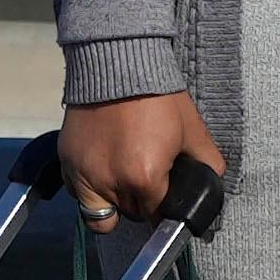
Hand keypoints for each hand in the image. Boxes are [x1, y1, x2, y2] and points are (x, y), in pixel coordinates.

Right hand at [54, 91, 218, 231]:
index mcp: (145, 178)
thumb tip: (212, 183)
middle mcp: (111, 182)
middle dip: (140, 205)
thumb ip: (207, 163)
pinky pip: (77, 193)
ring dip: (113, 203)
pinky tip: (103, 169)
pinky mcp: (67, 160)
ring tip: (122, 180)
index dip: (163, 209)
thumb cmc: (158, 96)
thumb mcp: (192, 130)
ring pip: (98, 213)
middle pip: (128, 215)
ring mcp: (84, 173)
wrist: (119, 63)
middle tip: (147, 181)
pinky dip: (89, 190)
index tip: (164, 201)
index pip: (154, 216)